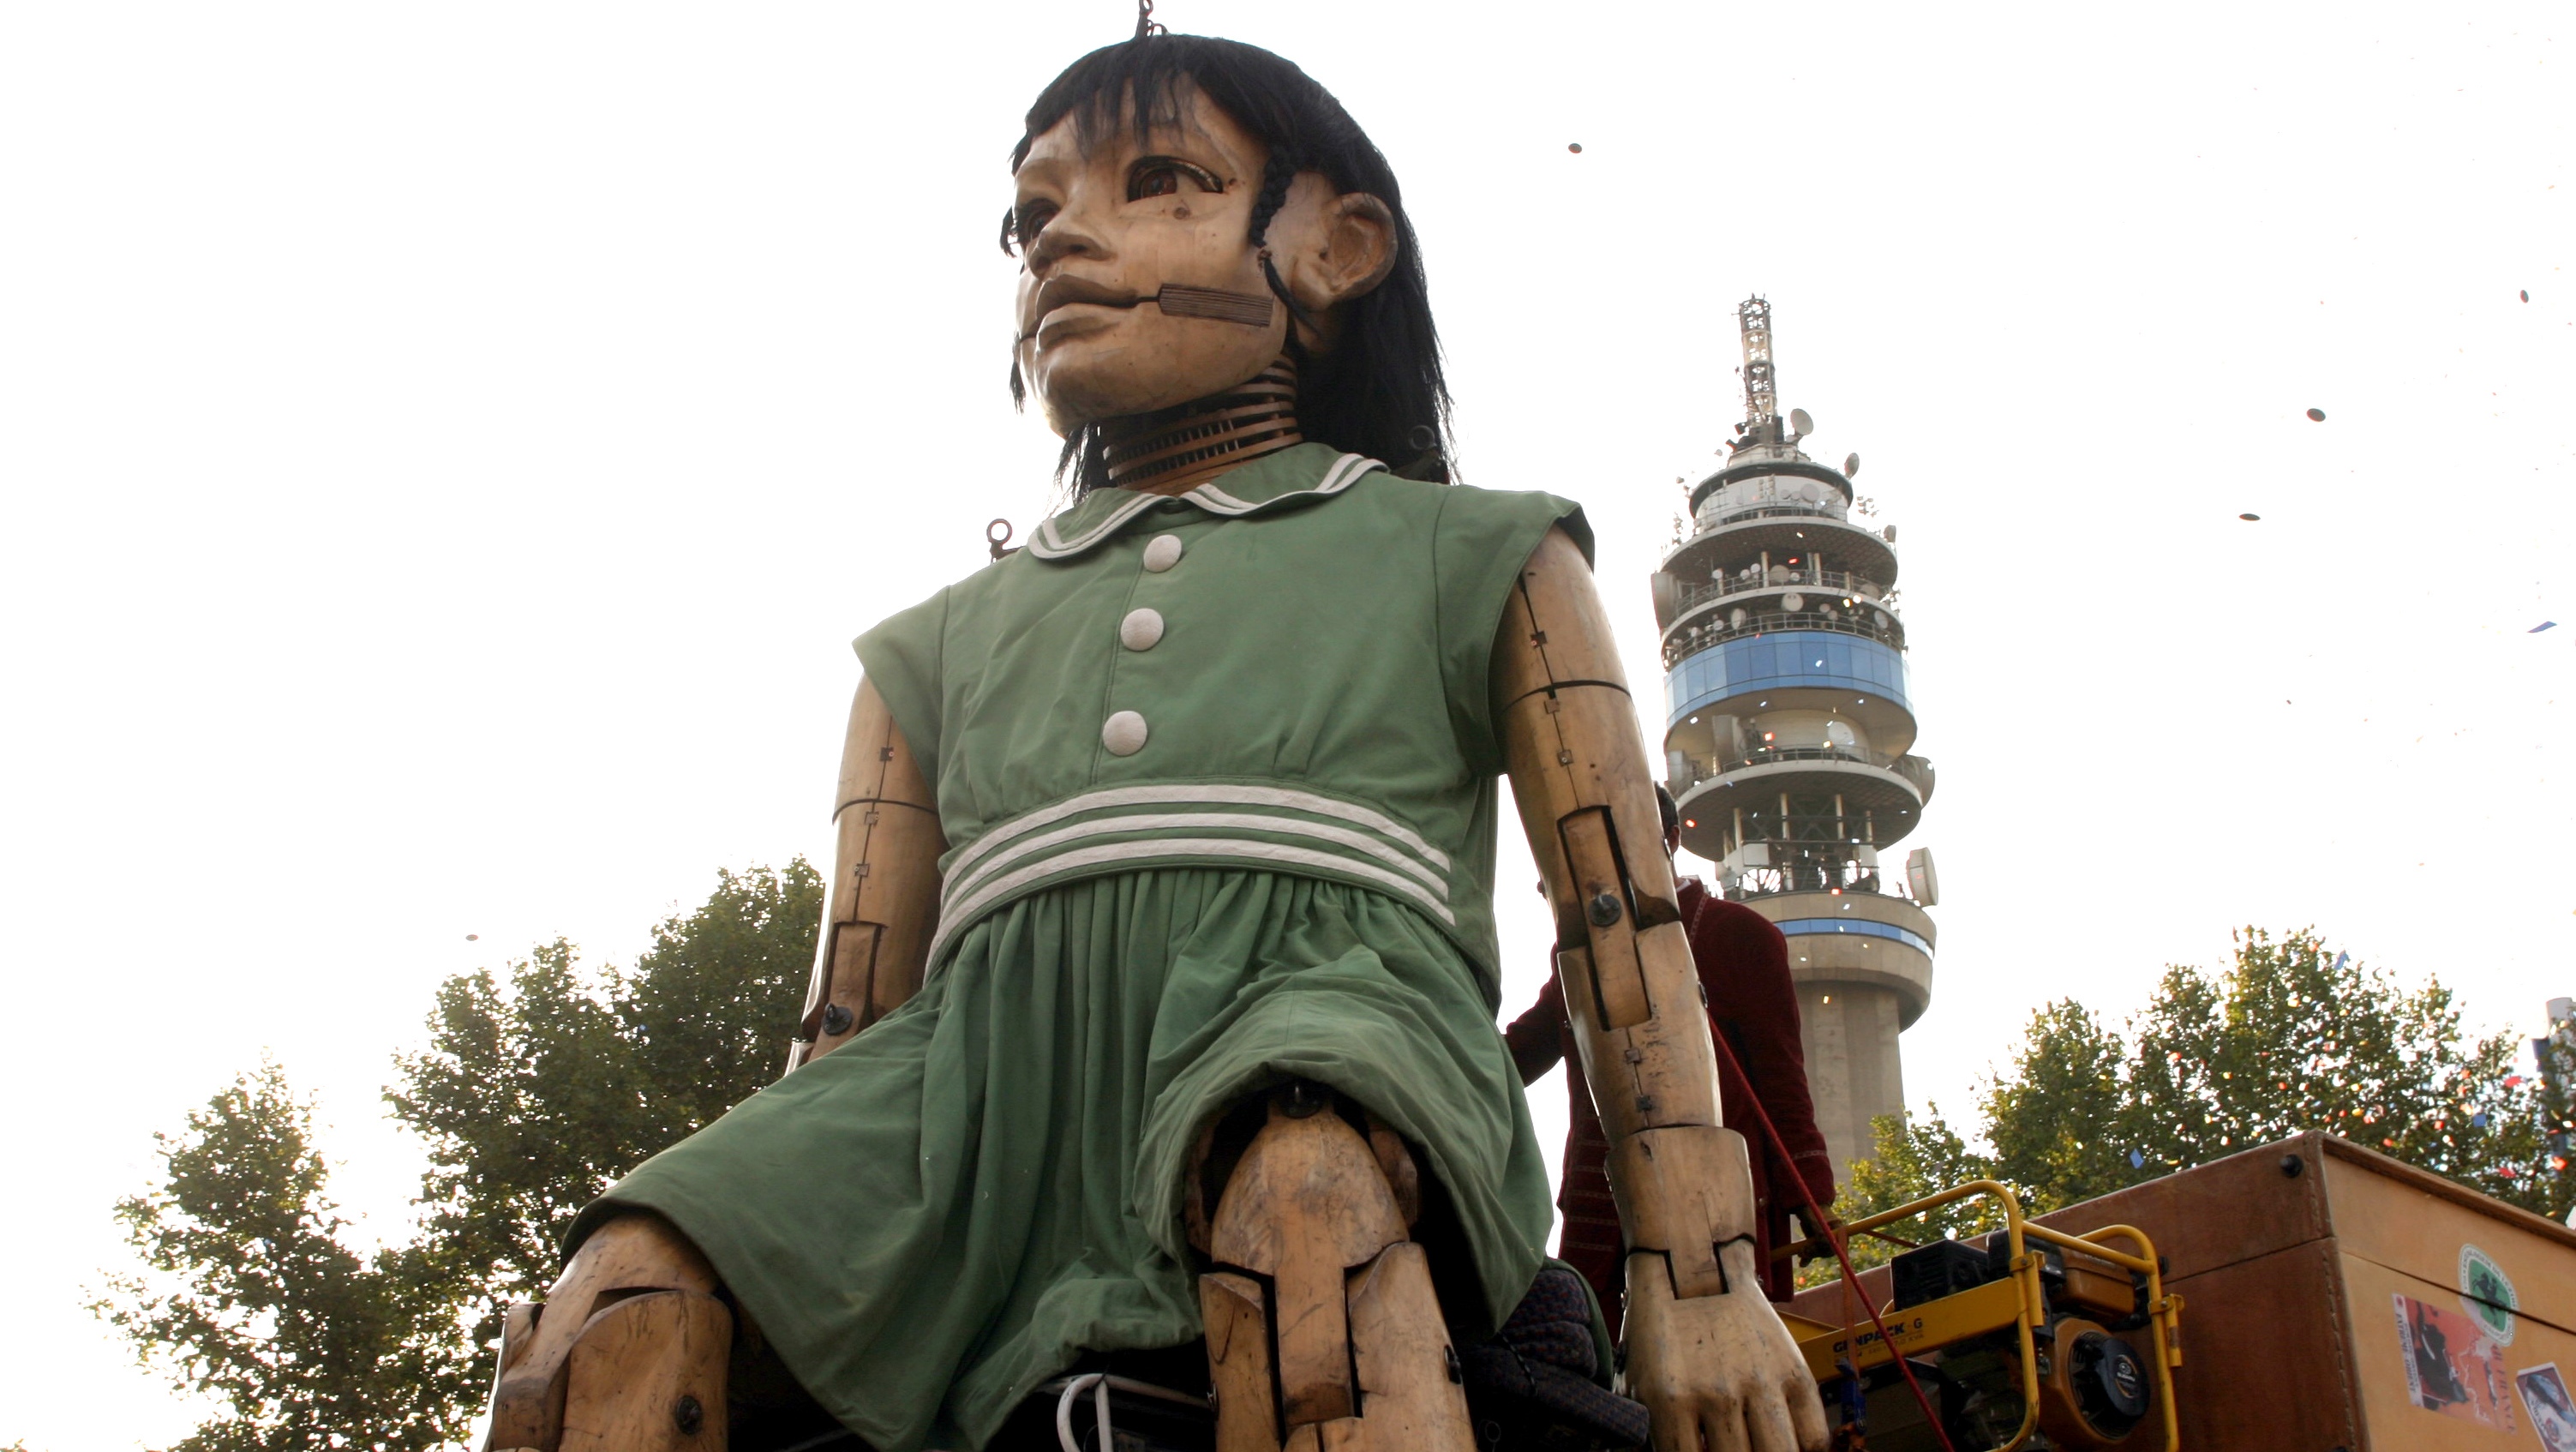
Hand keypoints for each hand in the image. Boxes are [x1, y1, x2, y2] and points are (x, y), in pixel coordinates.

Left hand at [1622, 1244, 1828, 1451]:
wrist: (1695, 1270)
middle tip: (1730, 1448)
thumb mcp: (1637, 1381)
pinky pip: (1814, 1436)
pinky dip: (1805, 1449)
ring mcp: (1759, 1382)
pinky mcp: (1793, 1370)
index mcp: (1670, 1401)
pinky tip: (1786, 1441)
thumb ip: (1650, 1432)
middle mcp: (1717, 1395)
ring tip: (1758, 1446)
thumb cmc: (1661, 1332)